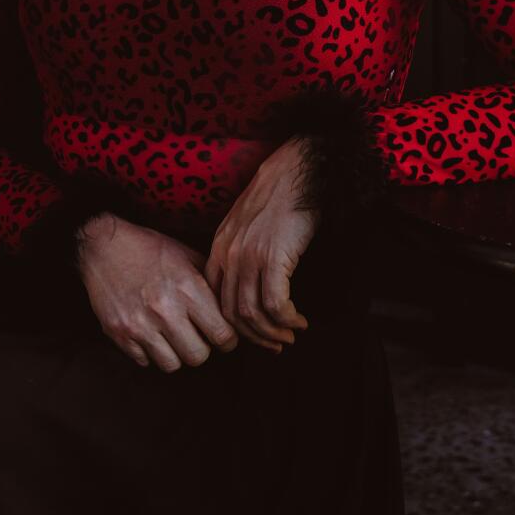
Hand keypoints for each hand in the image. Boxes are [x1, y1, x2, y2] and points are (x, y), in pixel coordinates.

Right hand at [76, 213, 239, 372]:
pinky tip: (150, 333)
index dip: (228, 340)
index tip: (223, 337)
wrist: (103, 247)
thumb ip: (210, 283)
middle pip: (198, 356)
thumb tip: (231, 310)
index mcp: (188, 289)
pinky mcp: (119, 335)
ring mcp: (139, 325)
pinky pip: (145, 362)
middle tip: (196, 336)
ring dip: (175, 353)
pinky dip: (150, 352)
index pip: (222, 334)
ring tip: (172, 336)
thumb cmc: (149, 249)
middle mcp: (165, 310)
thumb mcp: (187, 256)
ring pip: (171, 365)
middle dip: (201, 348)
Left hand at [203, 137, 318, 353]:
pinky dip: (287, 319)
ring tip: (291, 334)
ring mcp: (249, 256)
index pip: (216, 300)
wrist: (296, 171)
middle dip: (255, 337)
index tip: (255, 334)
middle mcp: (229, 255)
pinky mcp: (273, 257)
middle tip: (277, 344)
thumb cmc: (277, 196)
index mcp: (219, 248)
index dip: (235, 325)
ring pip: (252, 314)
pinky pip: (274, 304)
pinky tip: (299, 320)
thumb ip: (239, 251)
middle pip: (232, 314)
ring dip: (273, 332)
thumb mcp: (245, 224)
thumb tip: (248, 285)